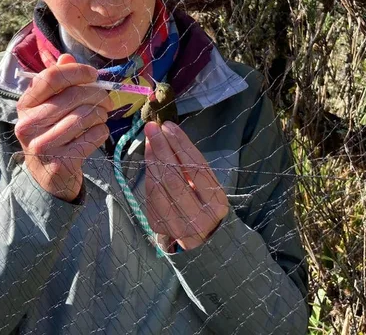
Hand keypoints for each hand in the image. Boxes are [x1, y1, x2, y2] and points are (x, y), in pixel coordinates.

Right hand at [15, 54, 113, 201]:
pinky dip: (102, 132)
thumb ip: (58, 82)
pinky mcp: (60, 162)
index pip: (51, 77)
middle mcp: (28, 125)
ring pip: (85, 116)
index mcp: (25, 105)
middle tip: (107, 100)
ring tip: (102, 116)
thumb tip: (66, 57)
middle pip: (73, 96)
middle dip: (98, 95)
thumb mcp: (49, 108)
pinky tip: (98, 133)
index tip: (93, 75)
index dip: (77, 72)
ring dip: (101, 114)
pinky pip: (93, 137)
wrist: (48, 177)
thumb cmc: (52, 134)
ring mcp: (42, 145)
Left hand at [144, 121, 228, 250]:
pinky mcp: (160, 226)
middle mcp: (198, 217)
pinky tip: (149, 160)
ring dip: (151, 160)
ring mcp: (177, 225)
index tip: (169, 126)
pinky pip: (150, 196)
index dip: (180, 145)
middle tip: (152, 128)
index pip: (196, 168)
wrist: (203, 240)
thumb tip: (169, 134)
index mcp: (216, 203)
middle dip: (161, 149)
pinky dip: (148, 175)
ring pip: (159, 186)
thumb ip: (192, 165)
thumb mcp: (209, 186)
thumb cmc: (206, 204)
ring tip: (149, 141)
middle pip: (174, 177)